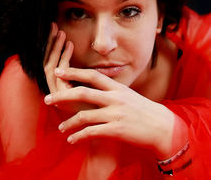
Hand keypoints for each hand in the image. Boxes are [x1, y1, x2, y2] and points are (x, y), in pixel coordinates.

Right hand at [43, 22, 95, 113]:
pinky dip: (63, 58)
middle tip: (53, 26)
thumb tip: (91, 51)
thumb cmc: (103, 102)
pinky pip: (58, 73)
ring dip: (55, 48)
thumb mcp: (94, 83)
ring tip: (61, 33)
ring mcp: (57, 93)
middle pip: (47, 62)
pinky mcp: (61, 96)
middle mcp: (56, 89)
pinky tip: (70, 46)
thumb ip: (87, 70)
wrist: (107, 120)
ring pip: (50, 66)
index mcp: (62, 85)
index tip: (58, 30)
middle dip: (50, 43)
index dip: (54, 46)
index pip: (53, 62)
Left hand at [44, 67, 187, 158]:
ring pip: (84, 116)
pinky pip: (91, 133)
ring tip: (61, 128)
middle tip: (47, 99)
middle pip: (83, 93)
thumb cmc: (145, 112)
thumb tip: (96, 90)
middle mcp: (115, 98)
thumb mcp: (129, 96)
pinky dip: (78, 137)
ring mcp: (115, 114)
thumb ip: (113, 93)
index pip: (92, 75)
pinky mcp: (116, 130)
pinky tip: (72, 140)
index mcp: (118, 88)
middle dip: (62, 95)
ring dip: (69, 123)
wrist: (163, 127)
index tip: (58, 71)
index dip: (74, 72)